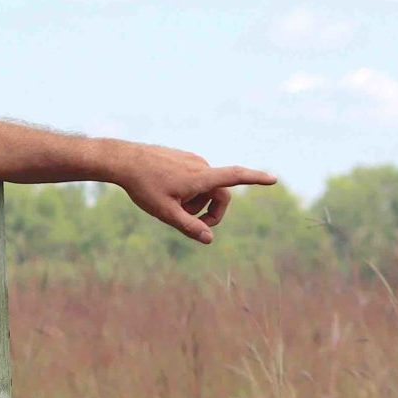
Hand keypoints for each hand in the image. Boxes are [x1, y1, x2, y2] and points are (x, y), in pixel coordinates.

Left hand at [107, 142, 276, 244]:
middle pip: (220, 194)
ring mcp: (193, 160)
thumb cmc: (144, 187)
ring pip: (207, 188)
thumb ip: (189, 227)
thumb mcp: (165, 213)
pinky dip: (190, 192)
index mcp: (200, 177)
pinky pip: (196, 179)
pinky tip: (167, 192)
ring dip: (197, 202)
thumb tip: (210, 239)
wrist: (124, 161)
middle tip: (189, 224)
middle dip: (210, 212)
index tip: (273, 179)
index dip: (255, 179)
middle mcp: (201, 166)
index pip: (235, 177)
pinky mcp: (185, 158)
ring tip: (172, 205)